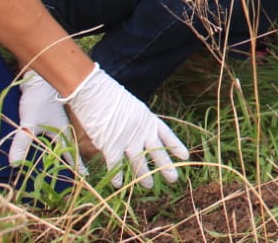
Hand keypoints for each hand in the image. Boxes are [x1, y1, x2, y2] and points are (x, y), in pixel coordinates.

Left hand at [9, 71, 85, 171]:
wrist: (40, 78)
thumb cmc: (38, 100)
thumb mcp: (28, 124)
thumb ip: (21, 144)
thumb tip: (15, 165)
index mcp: (62, 132)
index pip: (71, 154)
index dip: (78, 167)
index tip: (86, 178)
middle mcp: (64, 128)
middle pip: (72, 148)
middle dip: (77, 161)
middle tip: (83, 174)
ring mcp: (60, 120)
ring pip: (69, 139)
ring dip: (71, 150)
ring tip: (74, 162)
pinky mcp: (54, 115)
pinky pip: (62, 132)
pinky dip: (63, 140)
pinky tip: (58, 143)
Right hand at [63, 64, 187, 187]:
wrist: (92, 90)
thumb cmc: (107, 94)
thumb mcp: (129, 107)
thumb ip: (135, 121)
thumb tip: (137, 133)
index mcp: (147, 118)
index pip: (166, 134)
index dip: (175, 145)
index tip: (185, 156)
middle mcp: (141, 130)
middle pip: (157, 151)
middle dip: (165, 166)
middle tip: (174, 179)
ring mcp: (128, 139)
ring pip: (139, 162)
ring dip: (144, 175)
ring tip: (150, 186)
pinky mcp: (111, 145)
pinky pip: (116, 165)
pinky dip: (117, 176)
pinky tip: (118, 185)